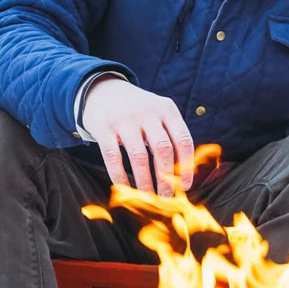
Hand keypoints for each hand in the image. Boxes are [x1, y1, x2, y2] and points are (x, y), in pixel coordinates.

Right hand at [81, 77, 194, 195]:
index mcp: (167, 109)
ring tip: (148, 197)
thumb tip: (182, 177)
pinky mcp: (103, 127)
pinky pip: (114, 157)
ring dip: (145, 182)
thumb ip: (172, 138)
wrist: (102, 90)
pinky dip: (120, 176)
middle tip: (166, 196)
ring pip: (139, 157)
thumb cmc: (139, 112)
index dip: (187, 167)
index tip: (185, 186)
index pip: (183, 140)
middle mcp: (147, 112)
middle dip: (166, 178)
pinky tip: (125, 188)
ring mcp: (124, 119)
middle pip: (163, 150)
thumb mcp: (159, 114)